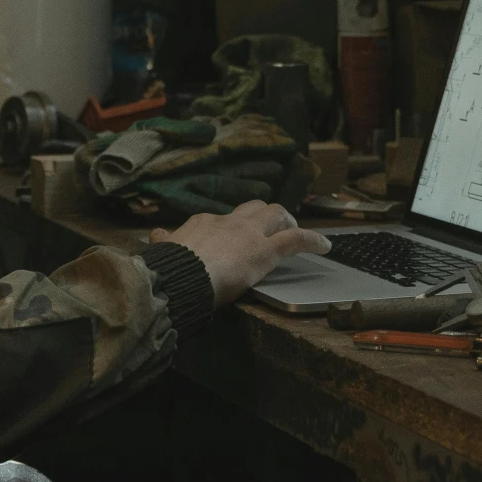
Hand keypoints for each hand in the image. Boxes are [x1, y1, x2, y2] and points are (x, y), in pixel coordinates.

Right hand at [150, 199, 330, 305]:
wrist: (183, 274)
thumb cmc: (171, 267)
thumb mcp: (164, 250)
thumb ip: (164, 241)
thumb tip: (155, 235)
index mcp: (205, 222)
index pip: (223, 219)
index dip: (233, 228)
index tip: (235, 239)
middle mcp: (230, 221)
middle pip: (255, 208)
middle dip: (267, 215)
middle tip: (274, 228)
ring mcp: (250, 234)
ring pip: (277, 213)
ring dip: (289, 220)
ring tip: (297, 230)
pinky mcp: (267, 250)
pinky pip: (296, 238)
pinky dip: (313, 239)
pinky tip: (325, 246)